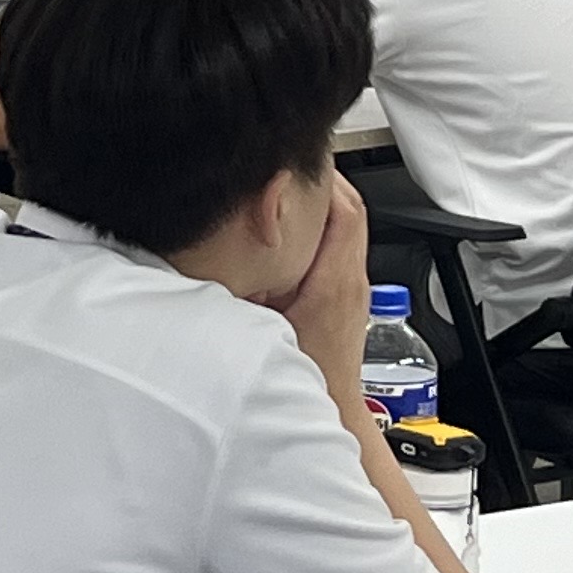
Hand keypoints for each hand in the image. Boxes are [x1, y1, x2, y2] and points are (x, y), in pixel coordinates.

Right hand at [267, 171, 373, 402]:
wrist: (333, 412)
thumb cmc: (303, 380)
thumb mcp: (263, 331)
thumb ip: (246, 291)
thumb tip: (218, 258)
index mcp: (335, 282)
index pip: (345, 211)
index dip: (324, 178)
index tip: (298, 159)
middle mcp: (352, 280)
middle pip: (349, 210)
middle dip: (322, 181)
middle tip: (290, 163)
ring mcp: (354, 287)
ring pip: (347, 226)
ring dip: (321, 203)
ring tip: (288, 187)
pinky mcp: (348, 295)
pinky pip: (341, 245)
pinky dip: (320, 227)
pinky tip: (291, 227)